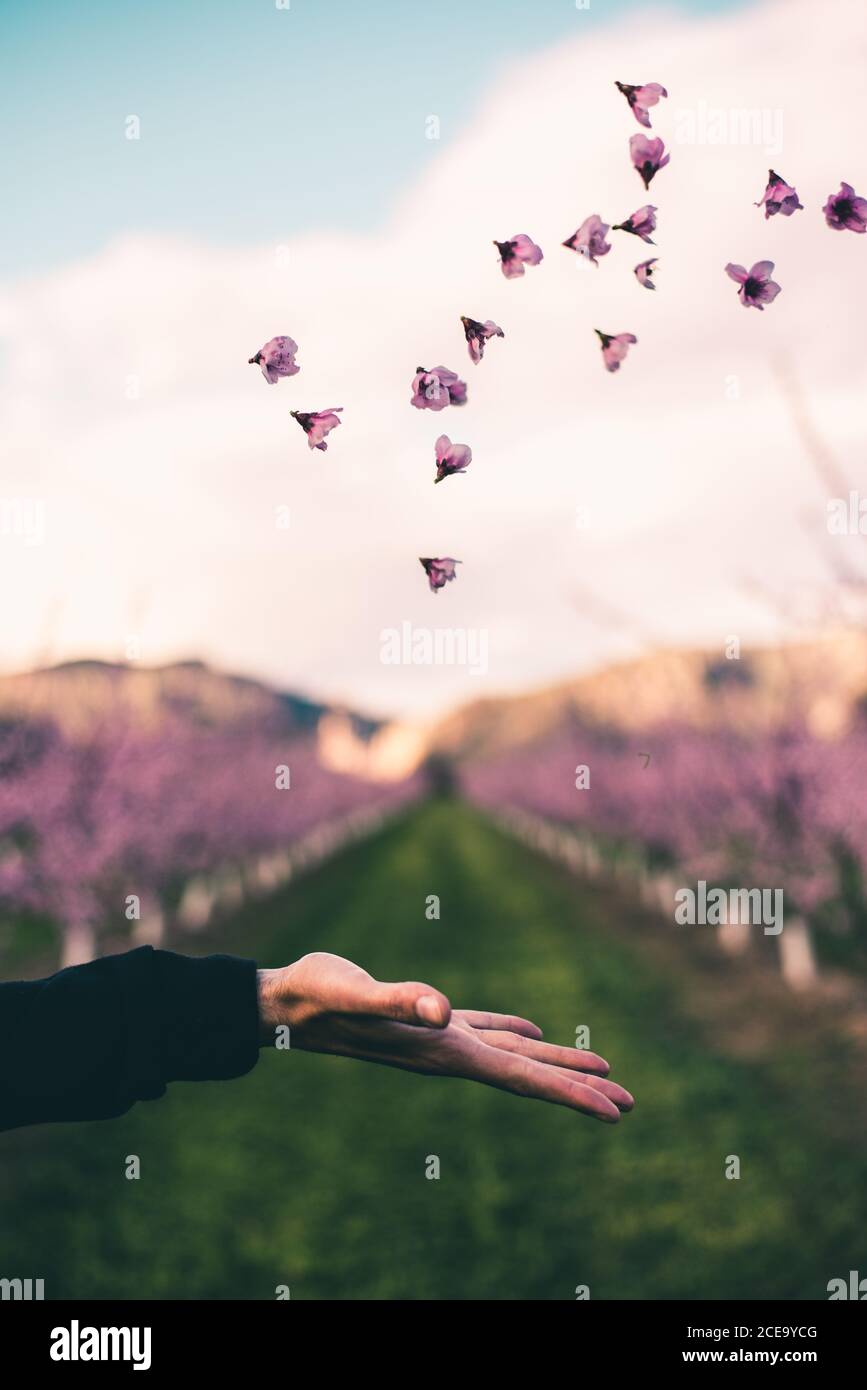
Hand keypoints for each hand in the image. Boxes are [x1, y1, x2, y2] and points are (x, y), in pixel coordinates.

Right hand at [257, 952, 633, 1122]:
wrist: (282, 1006)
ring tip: (603, 1071)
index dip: (569, 1095)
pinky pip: (484, 1030)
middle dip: (579, 1090)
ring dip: (557, 1065)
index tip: (615, 1113)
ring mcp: (438, 1039)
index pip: (519, 1078)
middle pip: (527, 1076)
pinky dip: (514, 1033)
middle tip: (631, 1104)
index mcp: (442, 1050)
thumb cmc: (315, 997)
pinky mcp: (426, 1019)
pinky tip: (533, 1033)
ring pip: (512, 1055)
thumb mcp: (355, 992)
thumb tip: (440, 1008)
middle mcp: (447, 1052)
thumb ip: (396, 1000)